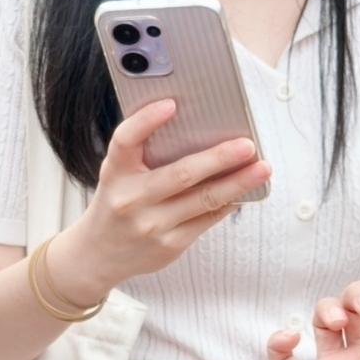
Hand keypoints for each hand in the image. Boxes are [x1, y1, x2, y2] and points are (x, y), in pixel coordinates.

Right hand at [55, 103, 271, 298]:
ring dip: (237, 183)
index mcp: (115, 173)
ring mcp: (151, 226)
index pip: (126, 141)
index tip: (171, 104)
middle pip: (181, 174)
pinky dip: (228, 203)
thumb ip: (144, 152)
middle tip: (248, 145)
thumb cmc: (117, 201)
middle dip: (219, 158)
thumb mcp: (118, 174)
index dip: (146, 121)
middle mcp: (131, 199)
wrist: (98, 255)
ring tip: (262, 168)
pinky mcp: (170, 245)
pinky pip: (207, 220)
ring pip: (203, 200)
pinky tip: (245, 190)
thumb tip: (198, 127)